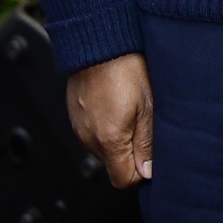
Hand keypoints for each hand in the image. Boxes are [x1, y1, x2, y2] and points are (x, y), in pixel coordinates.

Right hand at [66, 53, 154, 187]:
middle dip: (129, 152)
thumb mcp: (148, 107)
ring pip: (102, 148)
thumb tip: (147, 171)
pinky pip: (91, 132)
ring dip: (116, 137)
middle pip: (112, 164)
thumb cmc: (126, 69)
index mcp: (108, 140)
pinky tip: (114, 104)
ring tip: (127, 110)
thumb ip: (146, 143)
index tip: (149, 154)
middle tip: (141, 124)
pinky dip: (104, 125)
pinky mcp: (74, 115)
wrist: (100, 42)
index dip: (139, 172)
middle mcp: (88, 138)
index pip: (122, 180)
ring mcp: (78, 127)